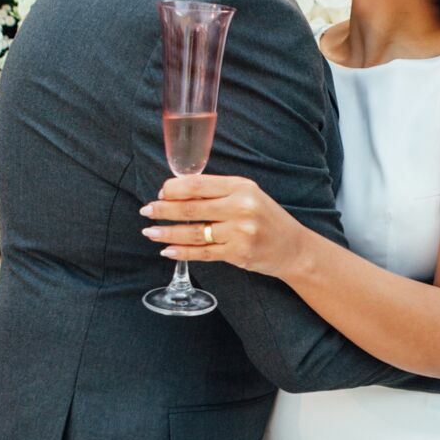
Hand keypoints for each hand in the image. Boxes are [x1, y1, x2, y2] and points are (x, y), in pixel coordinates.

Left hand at [140, 174, 307, 279]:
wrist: (293, 247)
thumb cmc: (266, 218)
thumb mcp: (248, 195)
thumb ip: (218, 192)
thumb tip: (177, 192)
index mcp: (241, 187)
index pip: (199, 185)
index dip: (174, 189)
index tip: (161, 192)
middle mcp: (241, 207)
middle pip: (192, 208)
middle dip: (164, 210)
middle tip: (146, 210)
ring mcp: (240, 232)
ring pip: (194, 232)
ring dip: (167, 233)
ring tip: (150, 233)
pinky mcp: (238, 254)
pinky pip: (203, 253)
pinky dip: (183, 252)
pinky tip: (168, 250)